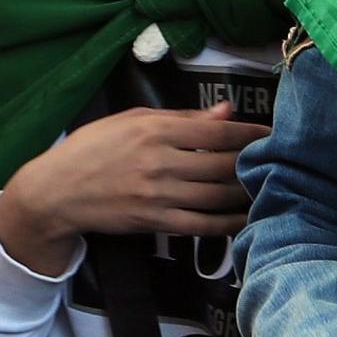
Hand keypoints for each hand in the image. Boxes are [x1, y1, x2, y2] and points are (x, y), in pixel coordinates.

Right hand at [0, 102, 263, 269]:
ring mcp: (159, 195)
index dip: (251, 135)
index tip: (272, 135)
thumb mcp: (132, 120)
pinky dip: (230, 222)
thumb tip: (226, 111)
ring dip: (248, 193)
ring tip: (268, 187)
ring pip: (219, 196)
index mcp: (154, 131)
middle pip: (224, 165)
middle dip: (255, 163)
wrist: (57, 191)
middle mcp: (160, 162)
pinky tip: (247, 217)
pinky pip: (203, 225)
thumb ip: (181, 117)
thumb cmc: (93, 148)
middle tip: (279, 161)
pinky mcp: (156, 222)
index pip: (217, 132)